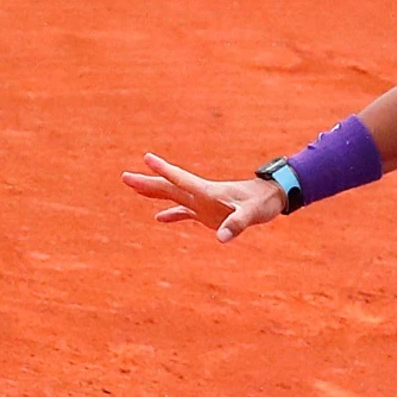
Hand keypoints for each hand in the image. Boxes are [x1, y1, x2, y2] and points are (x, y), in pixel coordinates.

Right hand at [121, 152, 286, 242]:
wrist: (271, 199)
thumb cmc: (262, 203)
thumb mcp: (251, 214)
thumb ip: (236, 225)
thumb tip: (222, 238)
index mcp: (208, 191)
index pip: (181, 179)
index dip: (164, 170)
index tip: (147, 158)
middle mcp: (201, 195)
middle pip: (169, 187)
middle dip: (148, 182)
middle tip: (125, 177)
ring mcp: (202, 203)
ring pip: (173, 196)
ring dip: (153, 193)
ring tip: (133, 186)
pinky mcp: (207, 212)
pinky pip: (184, 212)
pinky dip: (172, 214)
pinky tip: (158, 218)